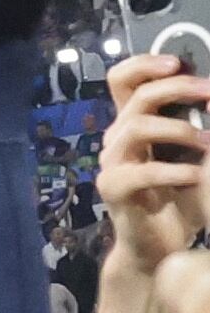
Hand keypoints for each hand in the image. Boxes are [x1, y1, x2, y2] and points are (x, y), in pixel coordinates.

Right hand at [103, 58, 209, 277]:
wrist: (159, 249)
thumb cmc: (182, 202)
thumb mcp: (198, 160)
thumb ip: (203, 132)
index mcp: (133, 125)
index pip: (122, 80)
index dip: (144, 64)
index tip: (178, 62)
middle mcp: (117, 138)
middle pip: (135, 97)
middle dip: (177, 88)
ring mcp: (112, 163)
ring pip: (135, 127)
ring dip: (179, 129)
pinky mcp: (113, 189)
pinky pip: (141, 172)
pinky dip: (174, 172)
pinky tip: (196, 178)